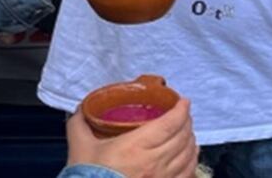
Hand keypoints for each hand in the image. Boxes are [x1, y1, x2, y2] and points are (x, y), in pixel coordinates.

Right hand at [66, 98, 197, 177]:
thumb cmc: (87, 176)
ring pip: (189, 155)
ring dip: (191, 140)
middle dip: (187, 122)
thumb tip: (82, 109)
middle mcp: (154, 162)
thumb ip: (80, 124)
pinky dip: (192, 161)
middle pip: (183, 136)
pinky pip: (187, 174)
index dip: (181, 110)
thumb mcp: (79, 146)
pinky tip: (189, 156)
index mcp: (136, 146)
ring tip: (187, 132)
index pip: (170, 123)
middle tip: (183, 114)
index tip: (183, 101)